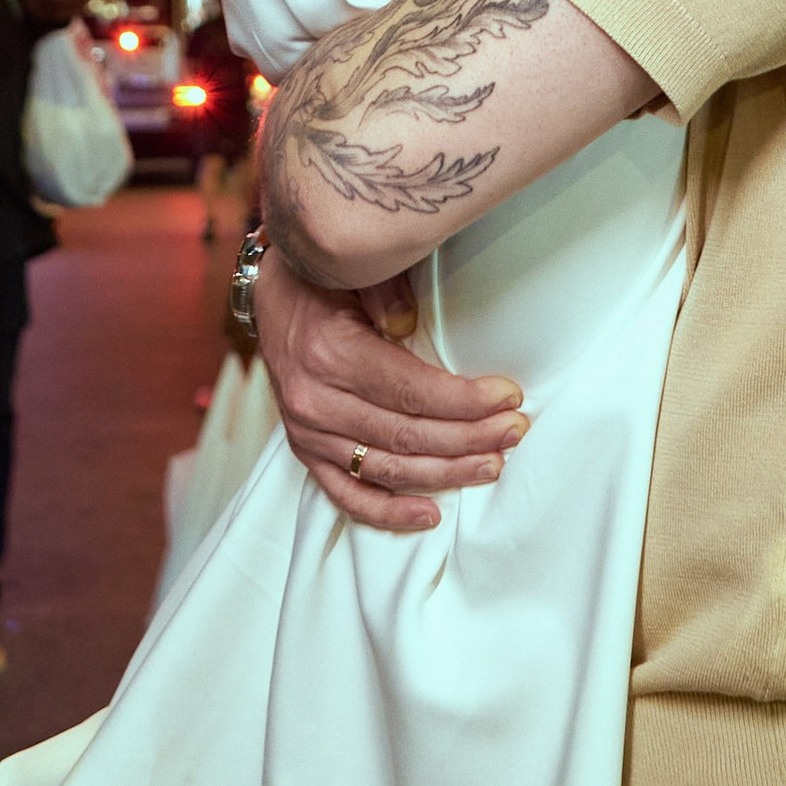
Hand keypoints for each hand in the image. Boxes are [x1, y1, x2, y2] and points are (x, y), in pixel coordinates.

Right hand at [254, 244, 526, 533]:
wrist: (270, 295)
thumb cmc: (321, 278)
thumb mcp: (353, 270)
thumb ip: (385, 294)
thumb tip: (411, 325)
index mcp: (329, 355)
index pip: (411, 392)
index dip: (466, 401)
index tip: (510, 397)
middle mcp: (314, 402)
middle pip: (407, 435)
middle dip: (470, 437)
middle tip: (514, 431)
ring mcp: (307, 433)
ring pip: (387, 469)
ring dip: (446, 473)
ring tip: (493, 465)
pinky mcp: (305, 451)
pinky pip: (347, 494)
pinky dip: (388, 512)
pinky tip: (430, 514)